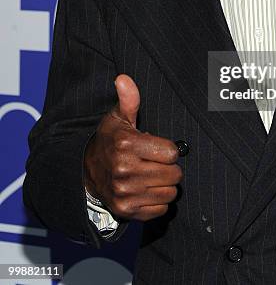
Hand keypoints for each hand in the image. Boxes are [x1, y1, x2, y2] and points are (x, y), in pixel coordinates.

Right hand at [84, 74, 181, 220]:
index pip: (172, 152)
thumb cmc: (111, 141)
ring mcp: (125, 193)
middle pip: (174, 174)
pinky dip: (158, 200)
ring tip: (151, 175)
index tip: (156, 147)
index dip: (167, 149)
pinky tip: (146, 189)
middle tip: (155, 162)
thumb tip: (123, 78)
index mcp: (126, 145)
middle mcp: (124, 170)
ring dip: (165, 184)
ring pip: (170, 192)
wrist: (88, 172)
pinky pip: (161, 209)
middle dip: (169, 167)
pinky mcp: (127, 211)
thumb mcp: (118, 118)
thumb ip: (129, 99)